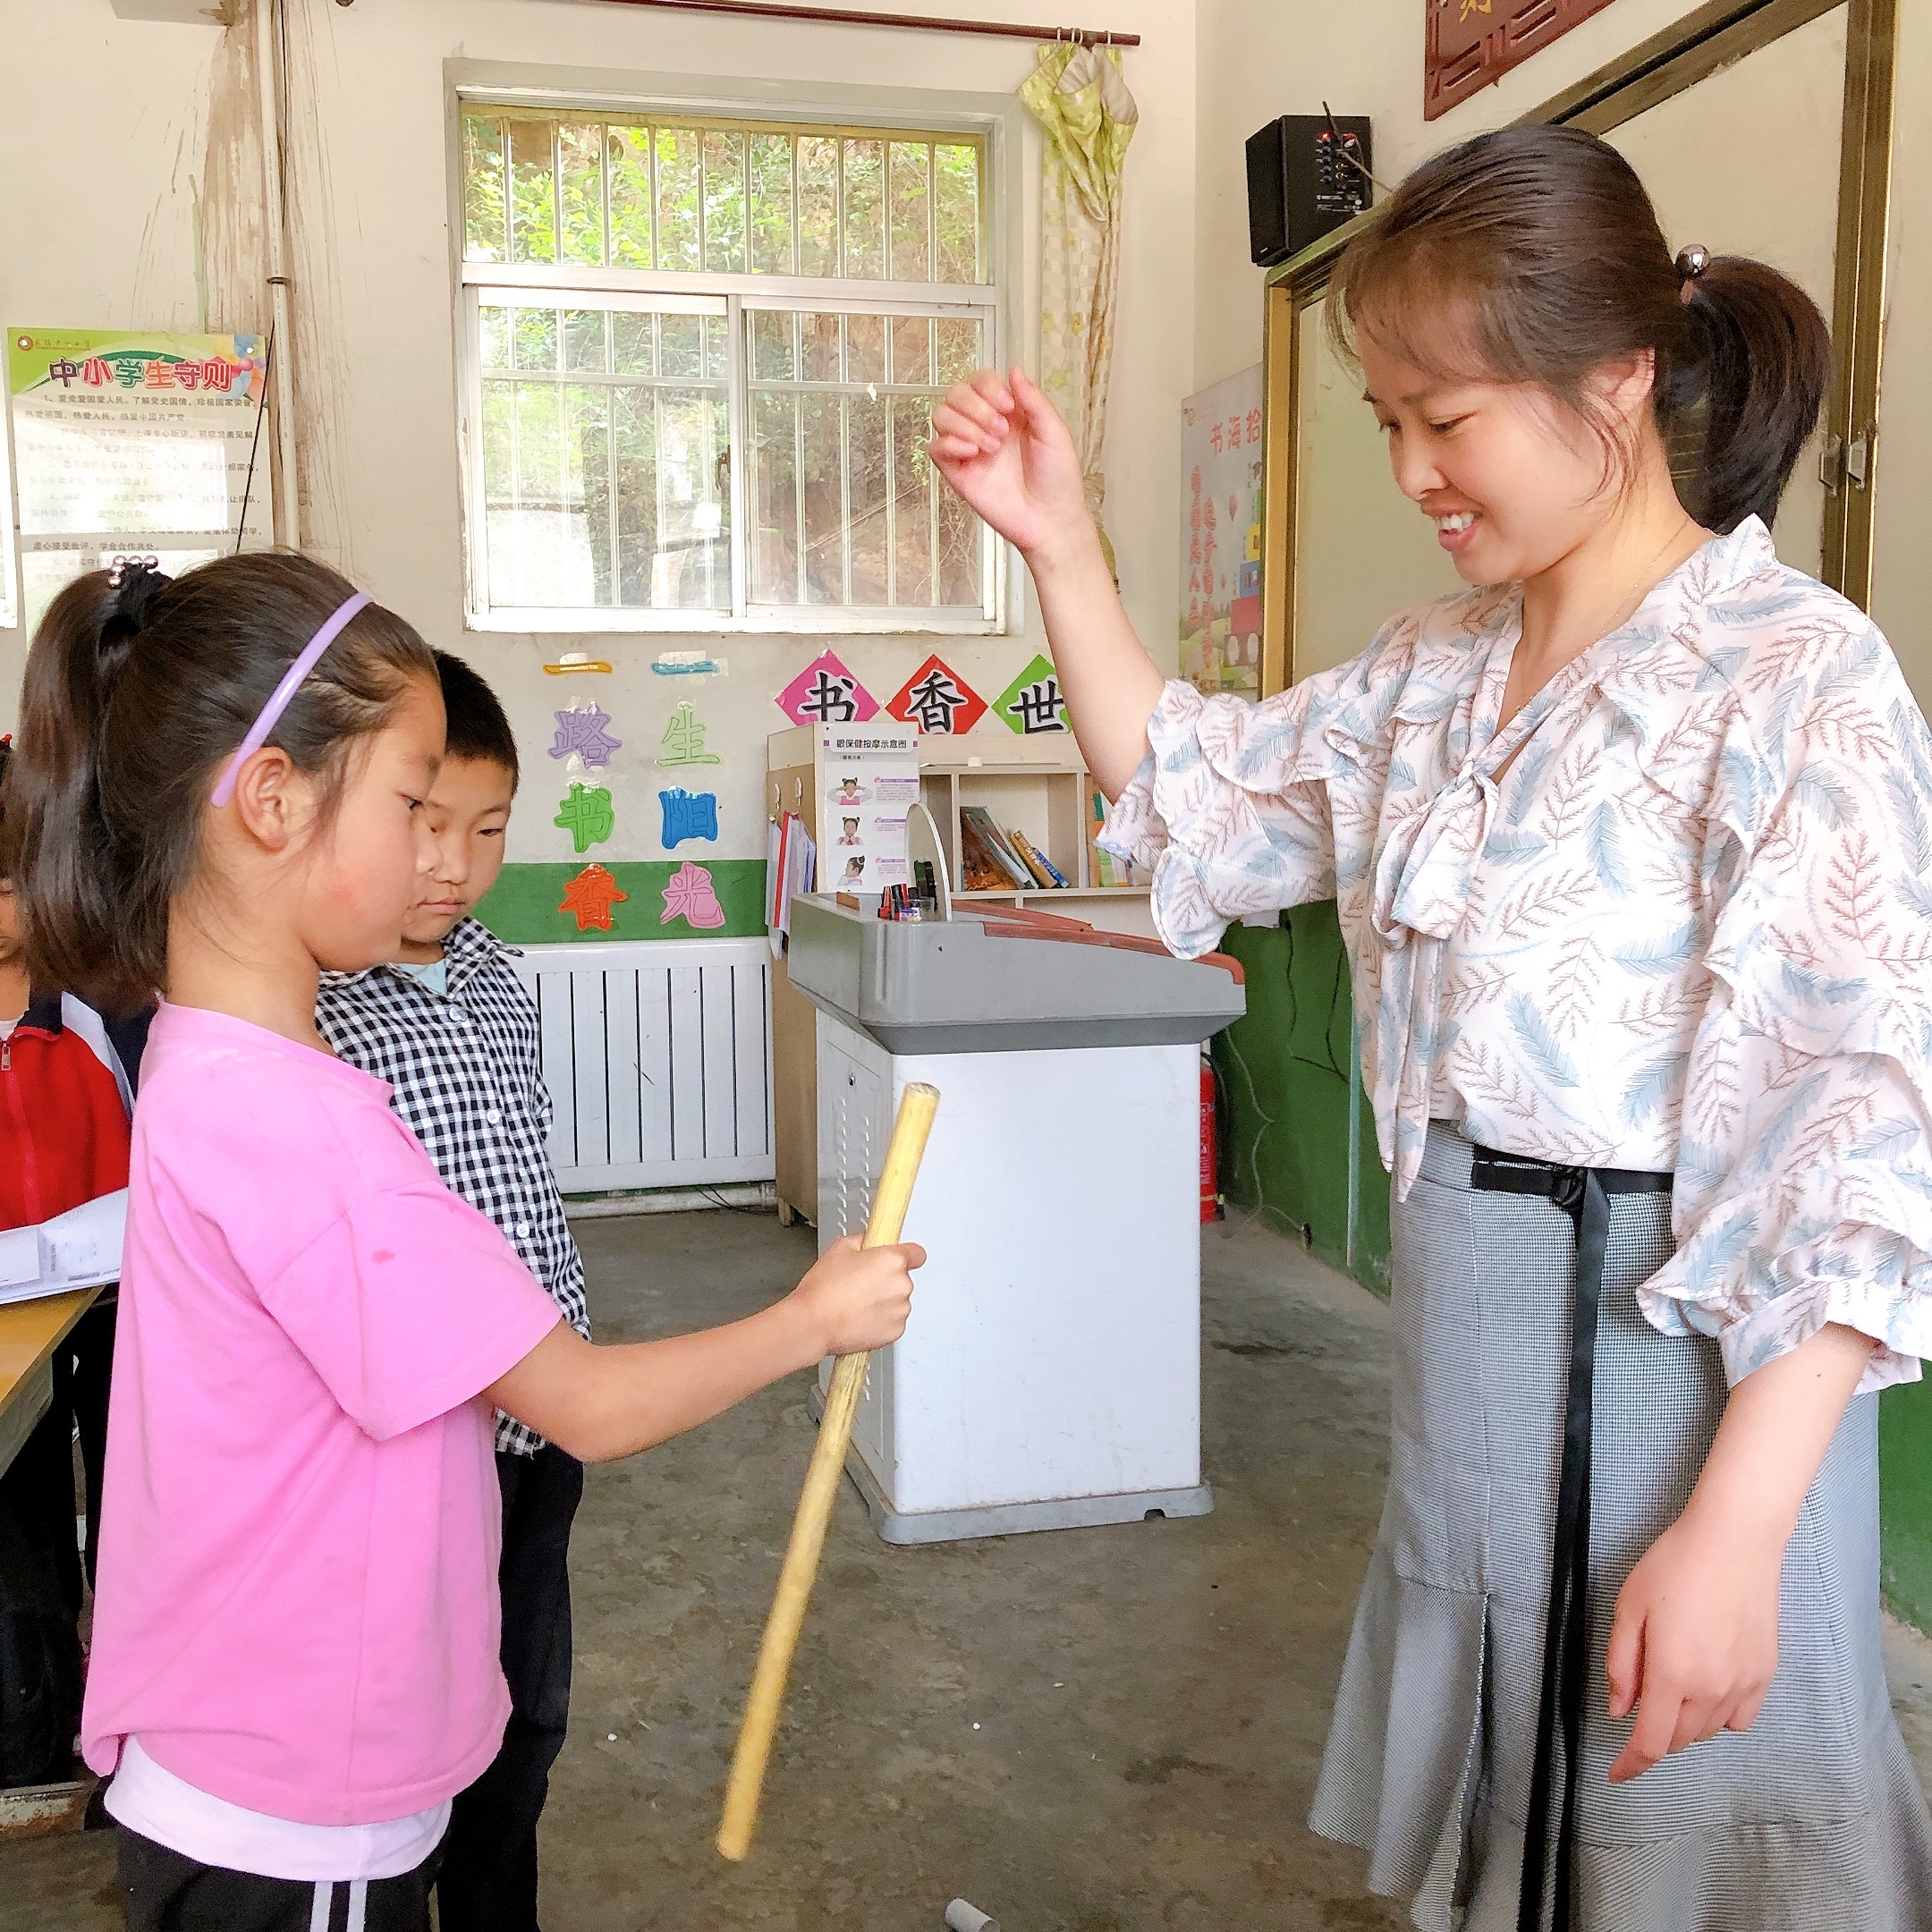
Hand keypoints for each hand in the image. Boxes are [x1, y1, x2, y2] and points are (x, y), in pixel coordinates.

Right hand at [788, 1234, 922, 1358]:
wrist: (813, 1323)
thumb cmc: (824, 1289)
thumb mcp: (840, 1247)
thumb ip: (864, 1239)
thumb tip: (870, 1241)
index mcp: (892, 1261)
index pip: (917, 1253)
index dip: (905, 1254)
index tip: (897, 1258)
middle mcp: (902, 1285)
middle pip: (902, 1278)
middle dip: (886, 1280)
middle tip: (861, 1283)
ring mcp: (900, 1310)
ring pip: (898, 1301)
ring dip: (884, 1301)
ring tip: (856, 1303)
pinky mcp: (895, 1331)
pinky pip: (893, 1321)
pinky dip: (880, 1320)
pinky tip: (859, 1317)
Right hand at [928, 367, 1091, 563]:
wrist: (1050, 520)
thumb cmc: (1058, 478)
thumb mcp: (1054, 432)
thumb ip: (1034, 400)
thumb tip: (1014, 370)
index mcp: (1008, 412)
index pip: (980, 380)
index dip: (988, 386)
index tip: (1008, 406)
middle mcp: (984, 425)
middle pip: (957, 393)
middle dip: (977, 407)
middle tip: (1001, 433)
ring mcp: (968, 449)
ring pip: (941, 415)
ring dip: (964, 424)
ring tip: (991, 447)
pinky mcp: (957, 472)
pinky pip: (935, 447)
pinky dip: (950, 443)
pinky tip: (972, 452)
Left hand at [1603, 1509, 1780, 1781]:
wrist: (1735, 1541)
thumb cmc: (1673, 1566)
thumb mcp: (1629, 1607)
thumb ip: (1621, 1664)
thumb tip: (1619, 1709)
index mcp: (1671, 1675)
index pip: (1650, 1742)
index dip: (1631, 1765)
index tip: (1616, 1775)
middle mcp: (1711, 1690)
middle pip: (1678, 1739)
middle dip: (1653, 1734)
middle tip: (1640, 1702)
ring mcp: (1743, 1685)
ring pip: (1708, 1731)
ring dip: (1684, 1723)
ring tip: (1672, 1684)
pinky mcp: (1765, 1675)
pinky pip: (1740, 1719)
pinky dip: (1719, 1717)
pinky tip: (1707, 1688)